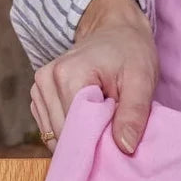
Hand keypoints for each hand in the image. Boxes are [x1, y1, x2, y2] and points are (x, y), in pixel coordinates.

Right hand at [30, 0, 157, 153]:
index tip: (115, 146)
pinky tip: (88, 123)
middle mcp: (45, 82)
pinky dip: (71, 134)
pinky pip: (51, 130)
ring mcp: (39, 89)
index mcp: (66, 77)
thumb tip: (125, 147)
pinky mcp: (40, 97)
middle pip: (62, 135)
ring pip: (55, 136)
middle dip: (87, 144)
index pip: (73, 131)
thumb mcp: (142, 82)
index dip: (94, 146)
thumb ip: (134, 114)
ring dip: (79, 139)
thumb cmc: (131, 53)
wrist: (117, 32)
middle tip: (112, 133)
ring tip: (102, 123)